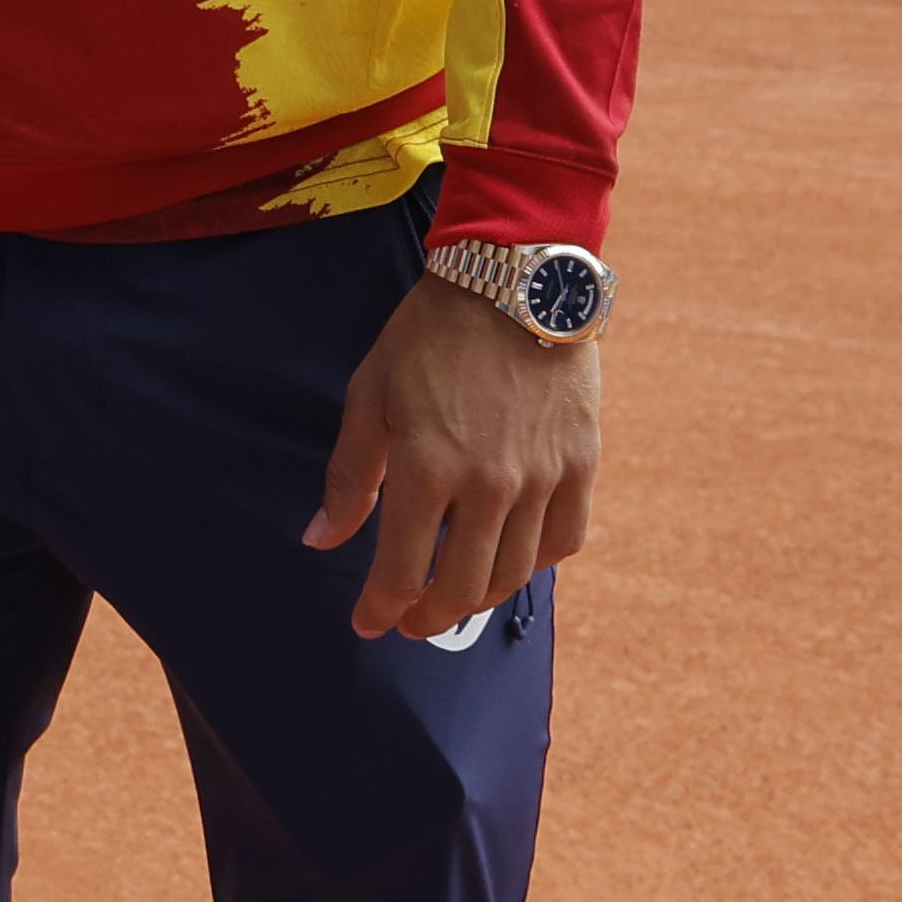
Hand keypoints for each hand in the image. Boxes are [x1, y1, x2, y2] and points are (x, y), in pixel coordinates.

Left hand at [305, 274, 600, 641]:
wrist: (514, 279)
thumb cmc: (431, 335)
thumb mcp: (371, 394)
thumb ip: (348, 475)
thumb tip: (320, 539)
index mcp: (427, 466)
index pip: (400, 570)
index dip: (380, 608)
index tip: (368, 623)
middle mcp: (489, 483)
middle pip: (461, 587)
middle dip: (428, 616)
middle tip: (410, 618)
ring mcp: (542, 477)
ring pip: (511, 574)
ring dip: (477, 598)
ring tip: (454, 594)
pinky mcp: (582, 464)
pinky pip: (563, 540)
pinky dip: (534, 562)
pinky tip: (510, 557)